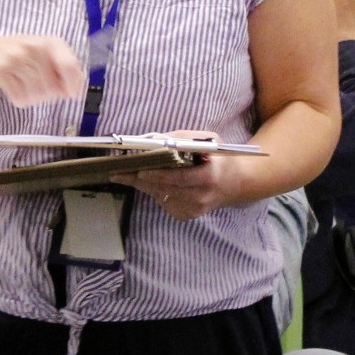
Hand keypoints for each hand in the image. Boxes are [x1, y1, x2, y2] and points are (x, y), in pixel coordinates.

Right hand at [0, 36, 83, 107]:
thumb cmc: (23, 55)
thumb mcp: (47, 55)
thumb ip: (65, 69)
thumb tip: (75, 91)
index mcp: (51, 42)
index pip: (69, 65)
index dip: (73, 84)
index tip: (71, 95)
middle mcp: (35, 47)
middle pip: (52, 88)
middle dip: (48, 94)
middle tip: (39, 87)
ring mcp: (17, 57)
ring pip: (36, 95)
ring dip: (33, 98)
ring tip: (25, 87)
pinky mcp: (2, 69)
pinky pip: (20, 98)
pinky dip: (19, 99)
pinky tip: (15, 88)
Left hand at [117, 131, 234, 220]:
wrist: (235, 184)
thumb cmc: (219, 157)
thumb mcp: (209, 140)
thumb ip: (183, 139)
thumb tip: (155, 140)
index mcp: (209, 176)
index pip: (179, 177)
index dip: (158, 174)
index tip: (138, 170)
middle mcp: (201, 196)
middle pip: (165, 188)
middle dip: (141, 178)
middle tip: (119, 171)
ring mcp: (194, 209)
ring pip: (160, 196)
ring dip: (143, 184)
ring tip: (123, 174)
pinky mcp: (187, 215)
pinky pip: (164, 201)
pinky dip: (154, 190)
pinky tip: (147, 181)